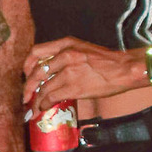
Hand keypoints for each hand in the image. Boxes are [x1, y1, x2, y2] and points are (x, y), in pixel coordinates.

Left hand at [23, 37, 143, 109]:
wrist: (125, 69)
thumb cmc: (108, 61)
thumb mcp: (83, 49)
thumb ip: (67, 56)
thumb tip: (53, 72)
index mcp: (66, 43)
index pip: (36, 52)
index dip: (27, 65)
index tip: (27, 74)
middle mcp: (65, 55)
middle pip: (36, 71)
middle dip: (28, 86)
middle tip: (26, 95)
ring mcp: (69, 71)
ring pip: (43, 87)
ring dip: (36, 99)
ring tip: (35, 106)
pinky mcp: (74, 87)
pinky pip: (52, 97)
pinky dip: (45, 104)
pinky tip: (45, 107)